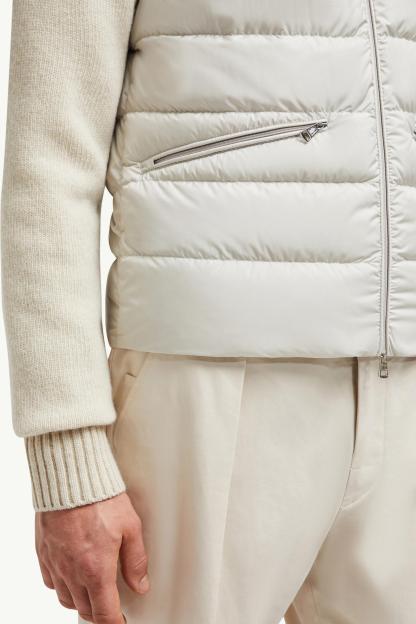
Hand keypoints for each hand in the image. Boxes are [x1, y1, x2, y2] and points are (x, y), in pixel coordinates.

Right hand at [35, 492, 149, 622]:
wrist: (71, 478)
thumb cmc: (101, 498)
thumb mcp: (131, 527)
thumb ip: (136, 560)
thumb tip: (140, 584)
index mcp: (96, 570)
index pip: (104, 614)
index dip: (114, 623)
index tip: (121, 622)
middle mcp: (73, 572)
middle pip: (85, 609)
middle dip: (99, 612)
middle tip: (111, 604)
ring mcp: (56, 563)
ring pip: (66, 599)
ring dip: (81, 600)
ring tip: (93, 589)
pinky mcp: (44, 552)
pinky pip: (51, 581)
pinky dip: (62, 585)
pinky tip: (72, 574)